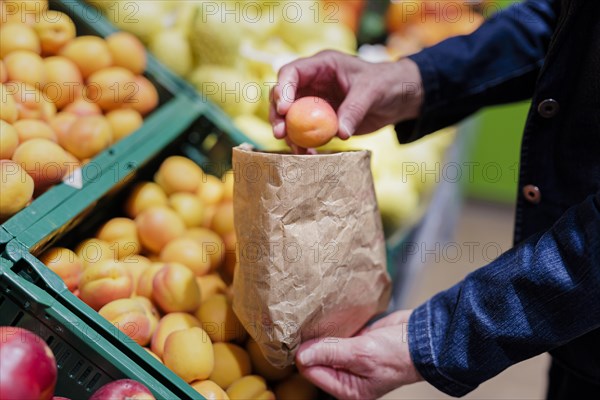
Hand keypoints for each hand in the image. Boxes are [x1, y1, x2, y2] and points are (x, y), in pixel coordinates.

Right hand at [270, 51, 422, 145]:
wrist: (398, 98)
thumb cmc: (386, 84)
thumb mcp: (372, 91)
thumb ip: (355, 109)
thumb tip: (339, 133)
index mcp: (322, 65)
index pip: (292, 72)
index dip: (283, 89)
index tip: (285, 110)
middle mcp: (313, 82)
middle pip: (283, 96)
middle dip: (279, 115)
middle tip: (280, 134)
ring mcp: (315, 102)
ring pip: (290, 117)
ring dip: (289, 134)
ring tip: (297, 150)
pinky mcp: (320, 120)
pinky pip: (305, 132)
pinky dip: (304, 144)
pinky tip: (310, 155)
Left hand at [296, 310, 422, 399]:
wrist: (424, 338)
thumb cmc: (399, 355)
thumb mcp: (361, 354)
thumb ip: (330, 352)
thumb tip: (301, 355)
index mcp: (347, 389)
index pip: (311, 372)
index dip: (304, 355)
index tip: (300, 337)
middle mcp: (347, 376)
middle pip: (315, 359)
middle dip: (312, 344)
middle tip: (306, 325)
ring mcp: (351, 359)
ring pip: (324, 345)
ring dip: (322, 334)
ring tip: (317, 320)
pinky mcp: (356, 343)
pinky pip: (336, 335)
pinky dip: (334, 327)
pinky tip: (332, 318)